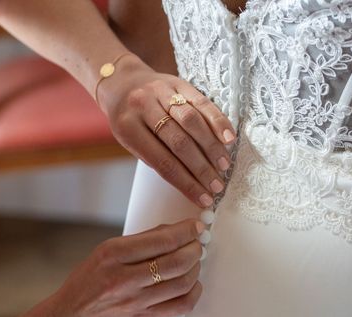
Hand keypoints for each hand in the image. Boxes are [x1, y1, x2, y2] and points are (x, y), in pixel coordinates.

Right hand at [24, 219, 204, 316]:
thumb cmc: (85, 285)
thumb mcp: (103, 254)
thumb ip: (138, 242)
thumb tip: (173, 230)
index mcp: (113, 254)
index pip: (162, 239)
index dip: (186, 231)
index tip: (195, 226)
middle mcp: (124, 277)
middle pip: (176, 261)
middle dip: (195, 249)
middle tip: (198, 244)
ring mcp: (135, 301)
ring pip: (182, 282)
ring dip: (195, 269)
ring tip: (194, 262)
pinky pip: (180, 305)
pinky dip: (194, 292)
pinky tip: (193, 284)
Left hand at [98, 55, 235, 207]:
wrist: (122, 83)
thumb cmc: (129, 120)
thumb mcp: (131, 141)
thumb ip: (156, 157)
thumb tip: (190, 181)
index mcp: (128, 128)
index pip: (162, 162)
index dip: (186, 183)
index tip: (203, 198)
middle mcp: (144, 108)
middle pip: (179, 143)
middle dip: (201, 168)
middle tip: (216, 185)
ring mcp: (162, 92)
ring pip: (192, 122)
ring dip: (211, 147)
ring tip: (224, 165)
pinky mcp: (178, 82)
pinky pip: (202, 102)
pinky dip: (217, 121)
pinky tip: (228, 137)